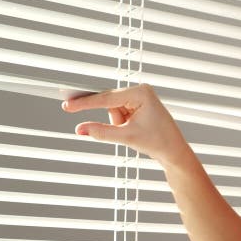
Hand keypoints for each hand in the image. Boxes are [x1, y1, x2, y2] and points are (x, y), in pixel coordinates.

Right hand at [62, 84, 189, 167]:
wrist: (174, 151)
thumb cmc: (157, 142)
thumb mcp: (126, 137)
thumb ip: (102, 132)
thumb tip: (80, 129)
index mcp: (141, 92)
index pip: (107, 98)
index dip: (85, 103)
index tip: (66, 105)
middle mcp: (140, 90)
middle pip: (108, 102)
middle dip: (110, 118)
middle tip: (69, 107)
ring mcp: (138, 96)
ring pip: (111, 109)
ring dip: (116, 124)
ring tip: (135, 132)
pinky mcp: (137, 104)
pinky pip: (117, 114)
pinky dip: (120, 124)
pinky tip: (134, 130)